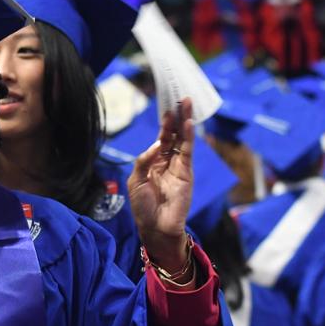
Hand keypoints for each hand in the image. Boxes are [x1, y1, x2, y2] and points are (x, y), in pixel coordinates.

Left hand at [128, 98, 194, 271]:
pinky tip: (189, 124)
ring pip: (183, 139)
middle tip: (180, 98)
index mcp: (153, 162)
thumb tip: (158, 145)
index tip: (167, 107)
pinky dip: (189, 137)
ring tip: (187, 103)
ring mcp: (178, 167)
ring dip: (185, 121)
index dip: (164, 124)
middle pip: (174, 134)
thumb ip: (144, 160)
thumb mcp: (136, 180)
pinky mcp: (186, 173)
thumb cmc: (142, 206)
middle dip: (177, 117)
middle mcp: (167, 162)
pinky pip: (188, 152)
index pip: (161, 138)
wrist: (155, 227)